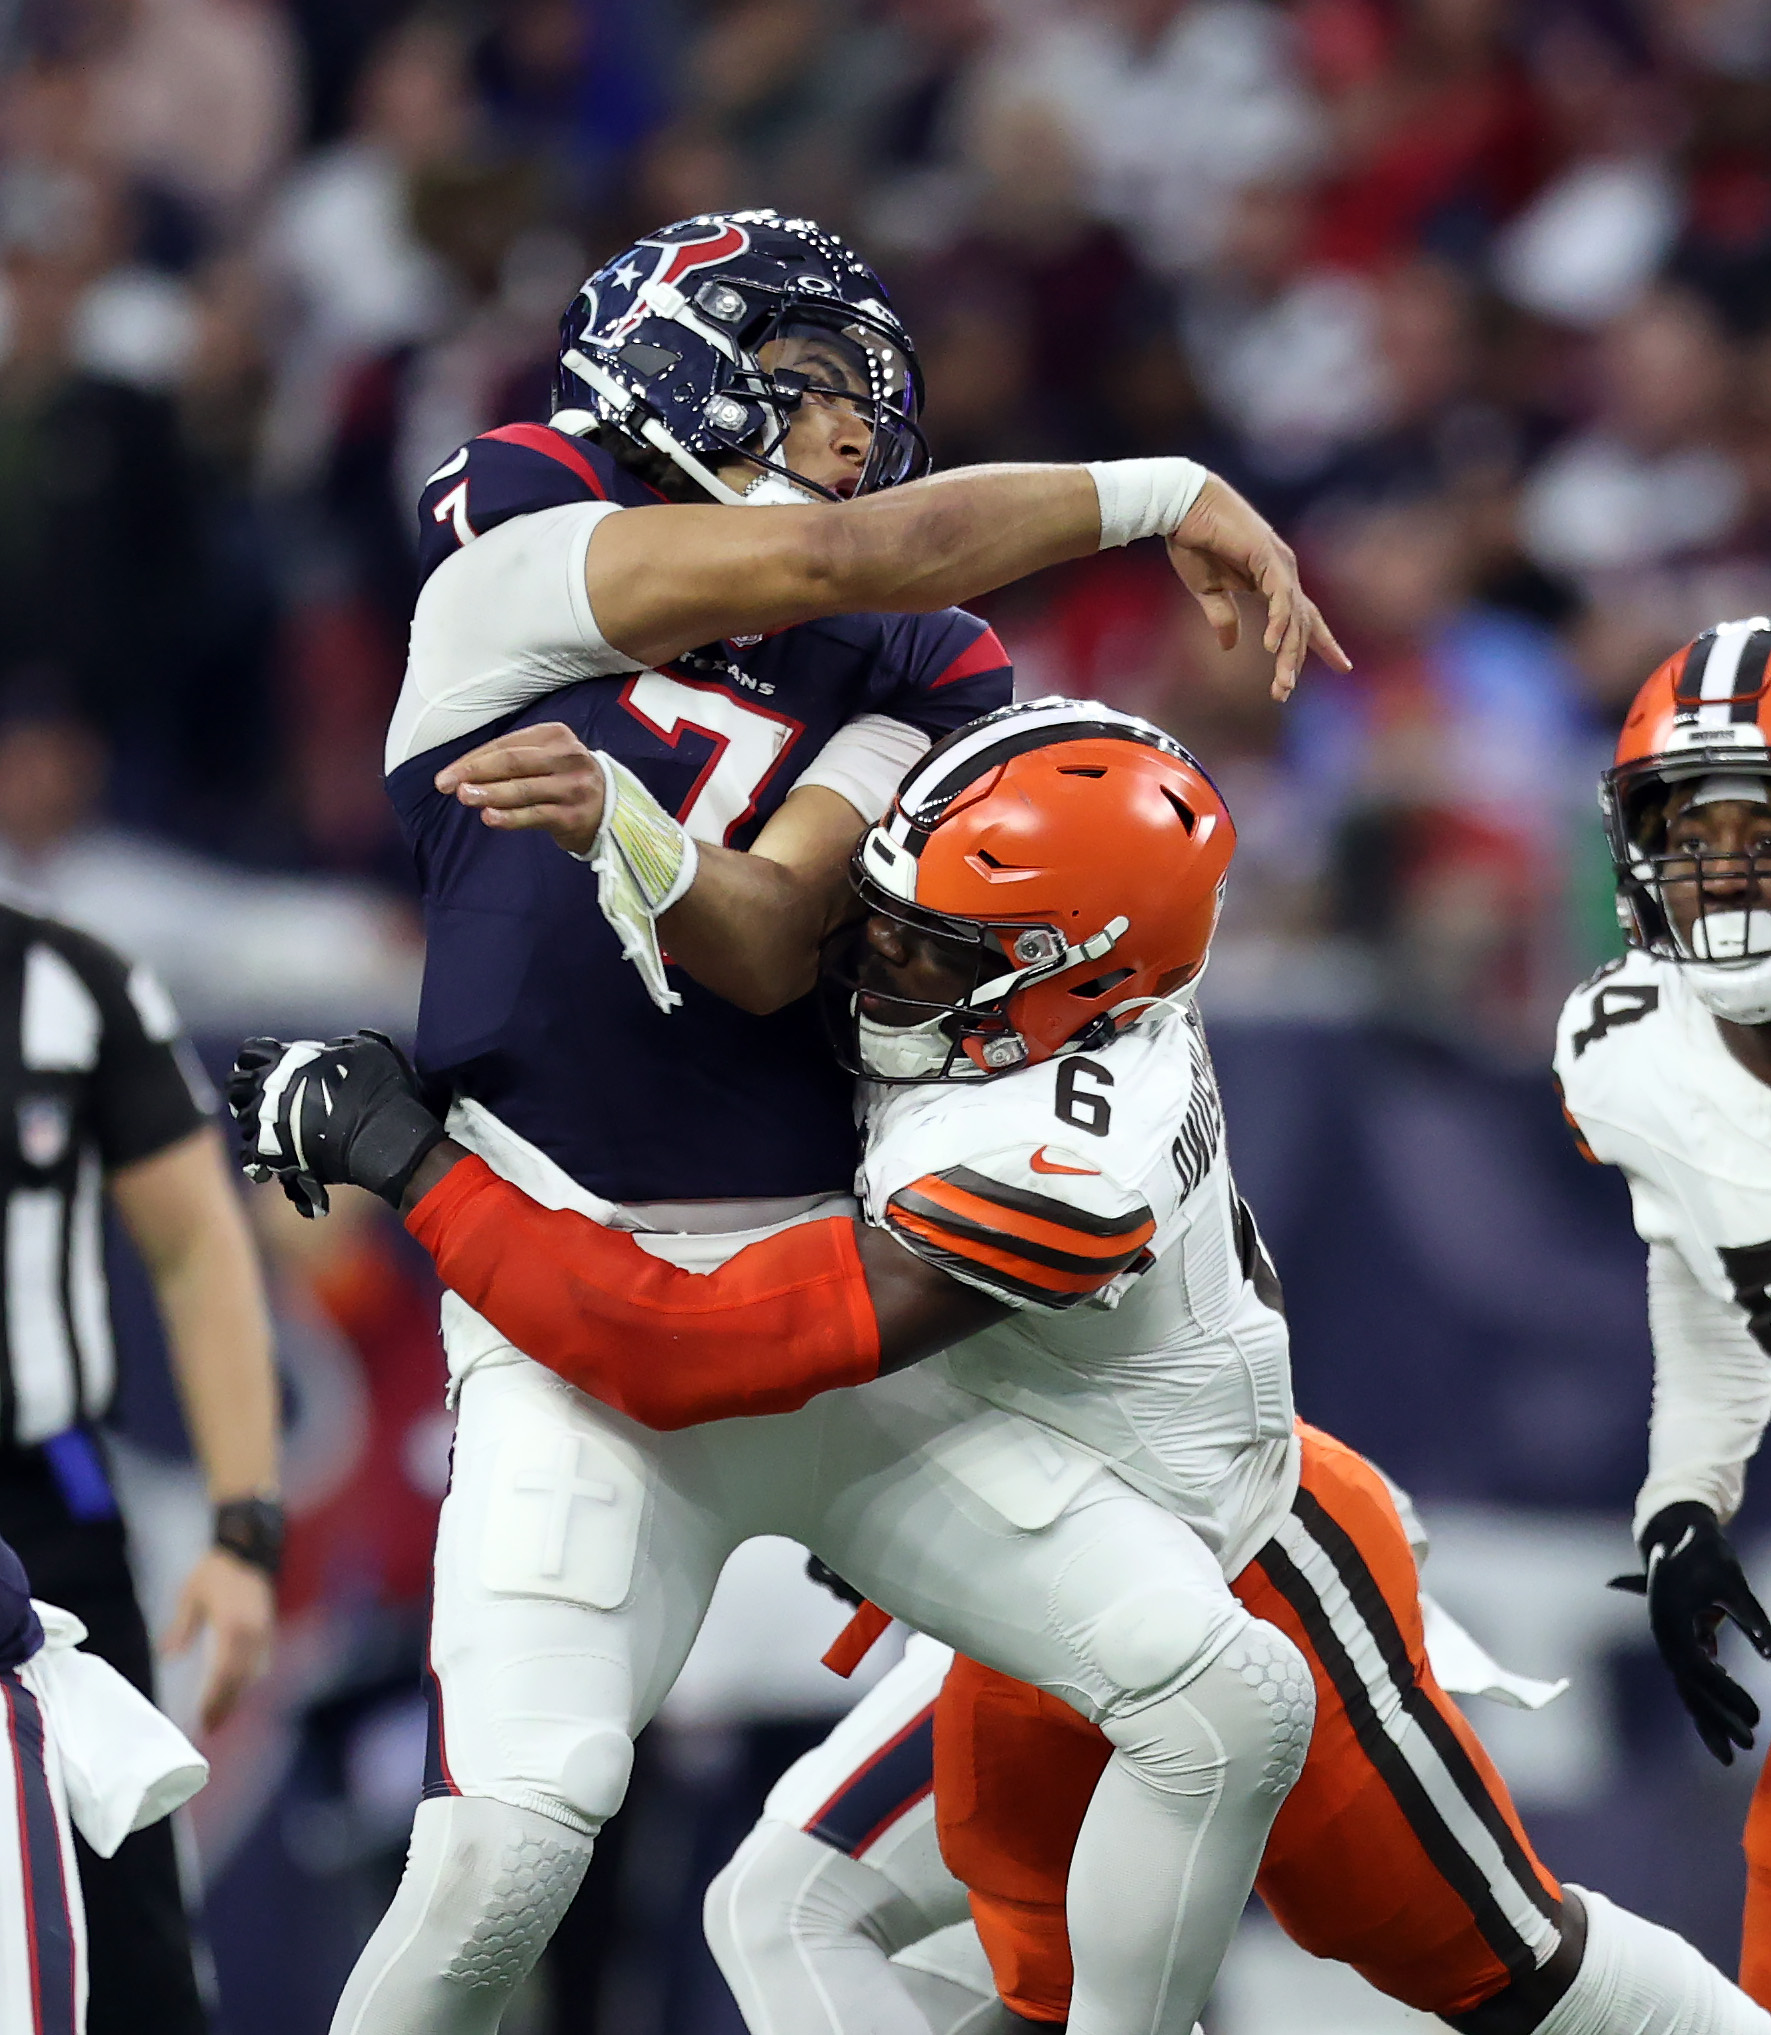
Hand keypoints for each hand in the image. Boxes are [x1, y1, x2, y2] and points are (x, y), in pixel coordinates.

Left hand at [161, 1546, 274, 1732]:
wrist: (247, 1548)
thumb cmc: (214, 1571)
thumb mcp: (191, 1596)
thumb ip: (182, 1626)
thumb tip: (168, 1656)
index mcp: (232, 1626)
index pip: (224, 1672)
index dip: (214, 1699)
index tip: (203, 1719)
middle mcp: (252, 1632)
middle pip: (241, 1679)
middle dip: (226, 1705)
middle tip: (210, 1728)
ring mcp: (263, 1630)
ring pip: (253, 1673)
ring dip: (238, 1695)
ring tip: (222, 1714)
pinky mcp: (268, 1627)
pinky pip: (261, 1661)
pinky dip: (249, 1679)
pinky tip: (239, 1689)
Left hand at [229, 1031, 444, 1215]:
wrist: (381, 1132)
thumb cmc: (378, 1088)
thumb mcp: (366, 1050)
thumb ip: (341, 1047)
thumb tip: (337, 1049)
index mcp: (286, 1059)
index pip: (249, 1052)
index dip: (257, 1060)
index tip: (269, 1068)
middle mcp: (268, 1086)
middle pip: (235, 1084)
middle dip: (246, 1090)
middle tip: (264, 1099)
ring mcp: (265, 1119)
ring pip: (241, 1119)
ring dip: (254, 1123)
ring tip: (274, 1131)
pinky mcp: (269, 1151)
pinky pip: (248, 1154)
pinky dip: (258, 1157)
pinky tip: (274, 1159)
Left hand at [434, 723, 605, 854]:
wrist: (609, 808)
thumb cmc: (563, 779)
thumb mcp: (545, 758)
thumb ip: (510, 761)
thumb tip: (463, 774)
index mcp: (555, 735)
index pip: (506, 745)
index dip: (473, 759)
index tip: (447, 775)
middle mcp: (567, 757)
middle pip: (513, 762)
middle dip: (475, 773)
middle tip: (447, 785)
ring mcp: (573, 787)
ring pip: (523, 789)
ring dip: (489, 793)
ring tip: (464, 797)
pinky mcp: (574, 815)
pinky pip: (536, 815)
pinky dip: (510, 817)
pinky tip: (489, 818)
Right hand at [1167, 477, 1350, 701]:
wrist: (1180, 507)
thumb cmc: (1193, 542)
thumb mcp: (1208, 591)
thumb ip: (1223, 617)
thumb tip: (1230, 646)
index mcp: (1272, 580)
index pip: (1305, 617)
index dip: (1323, 642)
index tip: (1344, 666)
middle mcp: (1283, 571)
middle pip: (1301, 623)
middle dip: (1295, 660)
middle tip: (1284, 692)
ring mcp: (1278, 563)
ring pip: (1293, 616)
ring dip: (1287, 652)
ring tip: (1281, 683)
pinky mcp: (1266, 556)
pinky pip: (1280, 596)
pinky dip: (1278, 622)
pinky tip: (1271, 645)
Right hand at [1610, 1502, 1770, 1762]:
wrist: (1677, 1531)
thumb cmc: (1703, 1552)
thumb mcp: (1730, 1579)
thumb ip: (1752, 1616)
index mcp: (1670, 1621)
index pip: (1698, 1670)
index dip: (1726, 1697)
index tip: (1755, 1717)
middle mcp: (1666, 1636)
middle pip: (1692, 1688)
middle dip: (1719, 1720)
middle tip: (1751, 1745)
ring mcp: (1672, 1641)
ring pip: (1693, 1690)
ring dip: (1716, 1719)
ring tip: (1743, 1748)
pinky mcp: (1684, 1642)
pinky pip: (1697, 1680)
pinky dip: (1713, 1702)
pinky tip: (1735, 1718)